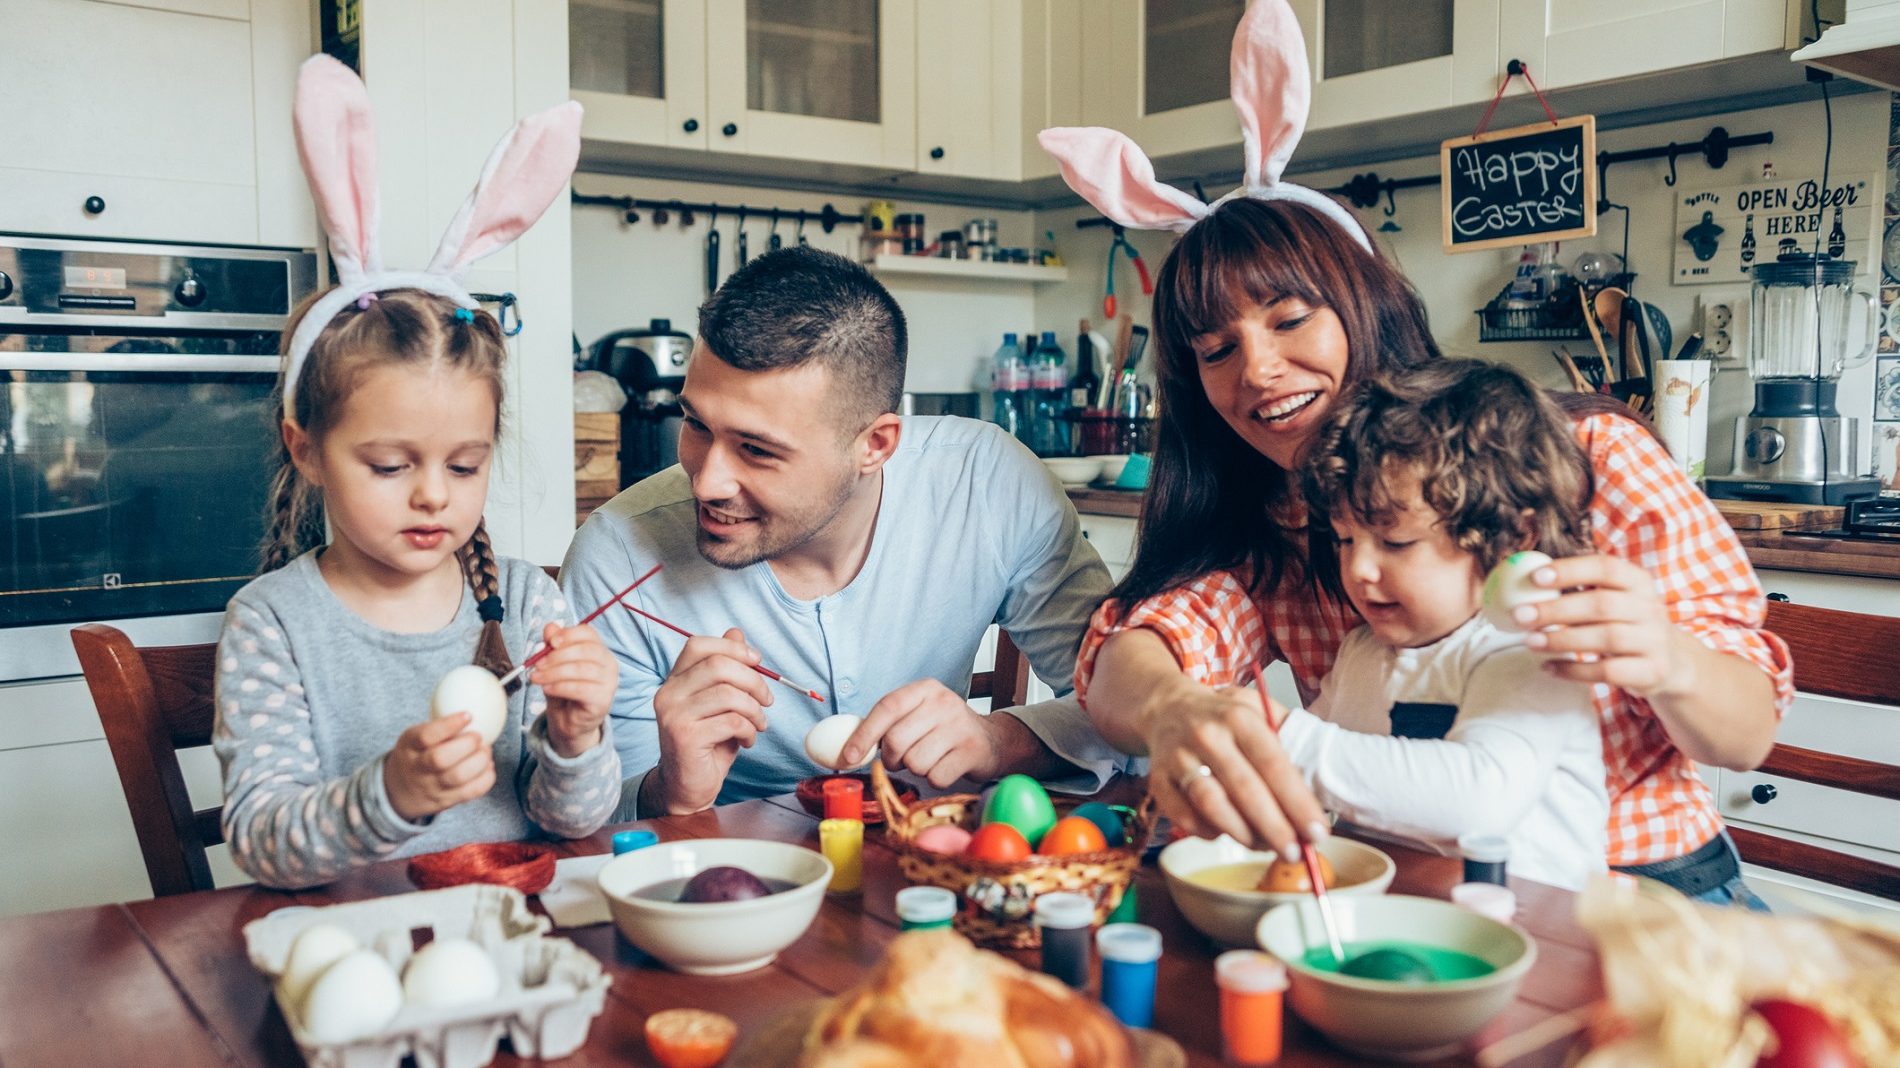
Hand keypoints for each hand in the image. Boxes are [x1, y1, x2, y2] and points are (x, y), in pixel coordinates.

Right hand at [385, 712, 496, 821]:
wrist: (399, 791)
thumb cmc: (416, 754)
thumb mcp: (415, 737)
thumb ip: (439, 726)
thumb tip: (477, 703)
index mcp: (410, 745)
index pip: (426, 736)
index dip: (449, 725)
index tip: (468, 715)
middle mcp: (418, 768)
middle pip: (441, 759)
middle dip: (467, 744)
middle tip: (478, 736)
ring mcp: (432, 787)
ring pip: (458, 777)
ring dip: (480, 761)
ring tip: (485, 750)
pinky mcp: (446, 801)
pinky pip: (471, 792)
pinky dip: (486, 778)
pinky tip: (487, 766)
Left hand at [530, 621, 618, 757]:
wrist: (568, 722)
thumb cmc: (564, 691)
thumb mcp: (554, 666)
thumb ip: (552, 647)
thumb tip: (550, 627)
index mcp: (599, 650)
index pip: (588, 633)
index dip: (569, 634)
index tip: (550, 642)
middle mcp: (609, 664)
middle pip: (586, 650)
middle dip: (557, 656)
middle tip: (536, 665)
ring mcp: (609, 682)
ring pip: (582, 669)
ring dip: (554, 672)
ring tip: (536, 678)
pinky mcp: (603, 700)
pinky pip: (581, 688)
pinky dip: (560, 687)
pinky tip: (547, 689)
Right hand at [650, 628, 770, 813]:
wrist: (688, 785)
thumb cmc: (708, 742)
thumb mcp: (720, 702)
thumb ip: (726, 669)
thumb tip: (737, 633)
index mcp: (675, 680)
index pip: (699, 645)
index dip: (733, 648)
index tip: (757, 662)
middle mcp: (668, 693)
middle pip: (718, 665)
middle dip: (754, 681)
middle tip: (767, 700)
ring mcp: (673, 715)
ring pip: (729, 694)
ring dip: (754, 710)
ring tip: (758, 724)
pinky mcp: (685, 737)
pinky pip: (731, 721)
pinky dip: (749, 730)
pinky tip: (747, 740)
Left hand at [840, 679, 1006, 788]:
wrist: (990, 740)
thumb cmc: (942, 730)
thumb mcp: (917, 715)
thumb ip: (886, 725)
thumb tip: (846, 749)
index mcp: (924, 689)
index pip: (887, 707)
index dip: (864, 734)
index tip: (848, 757)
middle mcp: (943, 702)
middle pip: (896, 741)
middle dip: (892, 759)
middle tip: (901, 760)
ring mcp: (960, 726)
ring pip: (915, 762)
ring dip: (916, 769)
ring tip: (929, 759)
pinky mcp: (972, 751)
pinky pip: (936, 777)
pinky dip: (935, 779)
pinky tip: (945, 766)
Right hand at [1138, 677, 1323, 861]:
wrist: (1167, 708)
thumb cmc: (1223, 719)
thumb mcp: (1258, 712)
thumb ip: (1289, 740)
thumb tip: (1323, 788)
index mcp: (1240, 717)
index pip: (1274, 764)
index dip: (1297, 802)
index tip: (1318, 832)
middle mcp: (1207, 735)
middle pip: (1244, 789)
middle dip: (1275, 828)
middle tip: (1296, 853)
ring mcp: (1178, 757)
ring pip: (1211, 804)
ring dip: (1242, 833)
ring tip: (1263, 846)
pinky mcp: (1157, 780)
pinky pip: (1183, 817)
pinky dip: (1208, 832)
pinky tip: (1225, 833)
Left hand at [1514, 553, 1693, 698]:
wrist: (1672, 663)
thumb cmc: (1627, 624)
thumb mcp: (1617, 599)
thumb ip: (1583, 589)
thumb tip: (1525, 582)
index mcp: (1638, 582)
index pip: (1606, 568)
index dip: (1571, 570)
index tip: (1535, 578)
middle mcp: (1651, 608)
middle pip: (1601, 605)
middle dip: (1556, 610)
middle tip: (1520, 615)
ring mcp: (1654, 641)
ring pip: (1606, 638)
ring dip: (1562, 640)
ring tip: (1530, 641)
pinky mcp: (1652, 671)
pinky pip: (1608, 671)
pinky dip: (1575, 671)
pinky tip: (1549, 667)